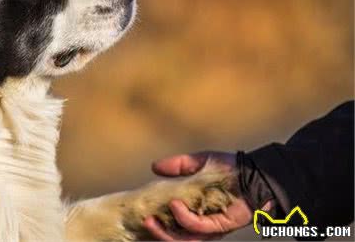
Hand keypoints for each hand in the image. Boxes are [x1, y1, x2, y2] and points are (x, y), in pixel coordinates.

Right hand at [142, 152, 270, 240]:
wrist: (256, 172)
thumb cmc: (230, 168)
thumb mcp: (198, 163)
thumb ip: (178, 166)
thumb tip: (154, 167)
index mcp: (195, 211)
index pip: (172, 224)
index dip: (157, 222)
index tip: (142, 211)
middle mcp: (202, 224)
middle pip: (175, 237)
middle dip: (157, 233)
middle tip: (144, 220)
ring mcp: (211, 228)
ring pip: (184, 239)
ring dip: (165, 233)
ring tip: (152, 219)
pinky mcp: (220, 226)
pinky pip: (198, 228)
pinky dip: (184, 218)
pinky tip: (174, 204)